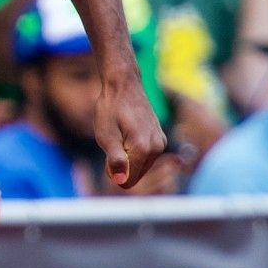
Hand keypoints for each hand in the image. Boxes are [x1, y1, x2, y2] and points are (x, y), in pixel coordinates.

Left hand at [94, 64, 166, 188]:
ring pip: (140, 168)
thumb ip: (115, 160)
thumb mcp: (106, 136)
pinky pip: (145, 158)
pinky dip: (134, 152)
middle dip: (121, 166)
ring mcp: (161, 143)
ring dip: (128, 159)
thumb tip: (121, 181)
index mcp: (143, 149)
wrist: (124, 86)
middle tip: (113, 143)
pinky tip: (127, 135)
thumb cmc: (111, 110)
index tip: (108, 152)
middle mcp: (157, 148)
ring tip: (120, 137)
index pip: (127, 180)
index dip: (112, 172)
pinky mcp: (161, 140)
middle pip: (135, 176)